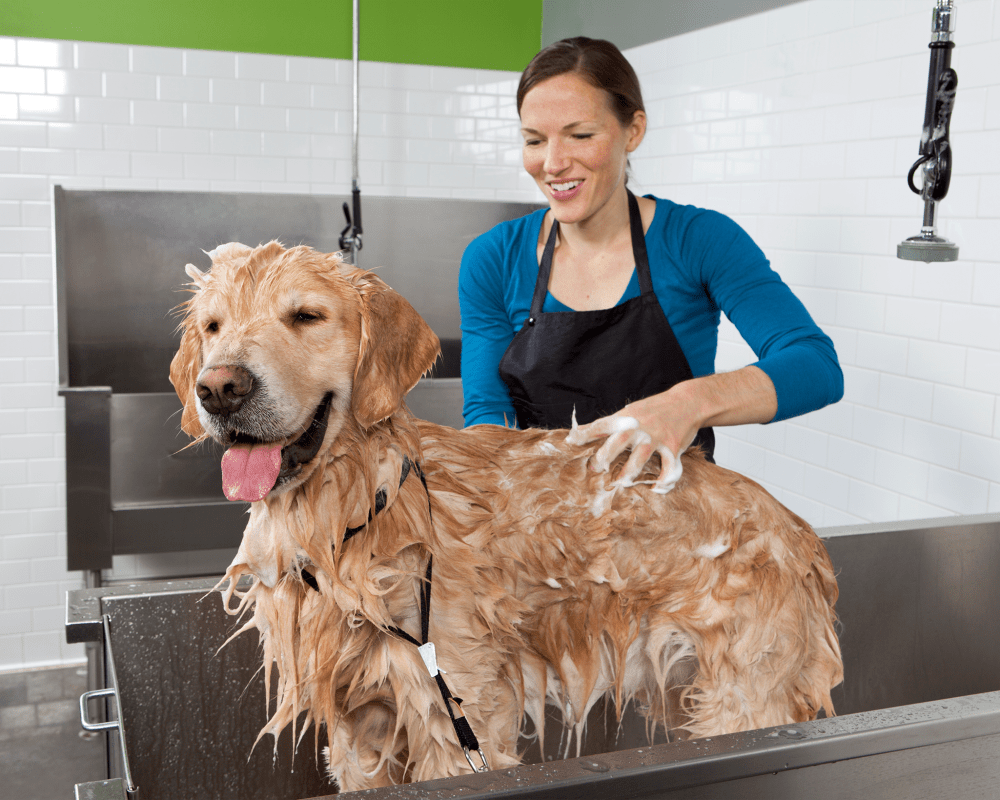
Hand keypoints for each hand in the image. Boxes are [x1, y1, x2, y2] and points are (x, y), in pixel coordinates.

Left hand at [564, 367, 778, 494]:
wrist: (687, 403)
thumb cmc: (652, 410)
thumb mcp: (627, 413)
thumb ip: (604, 425)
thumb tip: (574, 434)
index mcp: (625, 419)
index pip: (601, 425)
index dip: (585, 433)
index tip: (570, 442)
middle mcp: (639, 428)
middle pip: (618, 442)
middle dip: (606, 456)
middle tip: (596, 469)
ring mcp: (656, 438)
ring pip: (641, 457)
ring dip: (630, 472)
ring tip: (621, 484)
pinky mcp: (673, 448)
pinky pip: (669, 467)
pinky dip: (664, 480)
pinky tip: (657, 488)